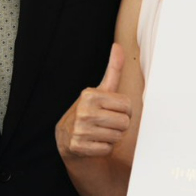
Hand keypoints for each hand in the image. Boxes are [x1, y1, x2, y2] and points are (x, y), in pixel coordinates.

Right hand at [56, 42, 131, 158]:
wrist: (67, 136)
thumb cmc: (90, 110)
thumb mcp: (100, 89)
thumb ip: (113, 69)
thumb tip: (119, 46)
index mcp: (90, 95)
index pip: (127, 105)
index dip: (124, 110)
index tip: (112, 110)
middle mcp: (84, 111)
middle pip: (125, 123)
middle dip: (119, 125)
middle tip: (106, 122)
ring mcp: (80, 130)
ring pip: (117, 137)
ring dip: (111, 137)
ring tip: (99, 132)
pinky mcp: (78, 147)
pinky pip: (107, 149)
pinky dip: (103, 148)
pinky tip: (93, 142)